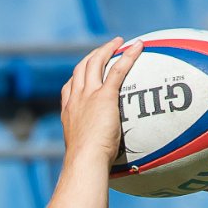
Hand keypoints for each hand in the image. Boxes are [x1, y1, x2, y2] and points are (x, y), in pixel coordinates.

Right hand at [60, 38, 142, 170]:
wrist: (85, 161)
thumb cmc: (86, 165)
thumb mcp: (85, 154)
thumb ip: (93, 150)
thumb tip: (101, 164)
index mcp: (69, 113)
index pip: (69, 88)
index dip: (78, 77)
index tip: (85, 73)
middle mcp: (76, 100)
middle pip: (81, 69)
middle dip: (93, 56)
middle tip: (106, 49)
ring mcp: (88, 96)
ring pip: (96, 63)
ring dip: (108, 49)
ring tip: (120, 42)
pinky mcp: (104, 96)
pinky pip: (117, 69)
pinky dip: (127, 56)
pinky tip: (138, 47)